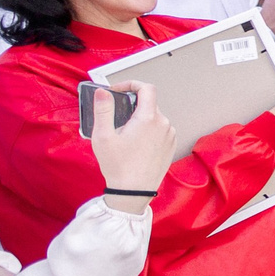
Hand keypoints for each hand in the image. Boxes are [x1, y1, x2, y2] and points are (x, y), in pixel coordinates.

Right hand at [89, 78, 175, 203]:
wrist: (134, 191)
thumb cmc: (118, 166)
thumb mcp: (103, 136)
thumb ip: (103, 110)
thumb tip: (103, 92)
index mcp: (149, 118)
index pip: (146, 88)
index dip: (131, 84)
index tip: (117, 91)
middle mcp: (164, 124)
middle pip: (148, 104)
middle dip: (131, 106)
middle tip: (114, 119)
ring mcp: (170, 135)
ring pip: (154, 117)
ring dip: (139, 119)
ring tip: (124, 135)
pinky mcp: (171, 145)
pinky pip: (159, 129)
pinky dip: (147, 130)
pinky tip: (135, 144)